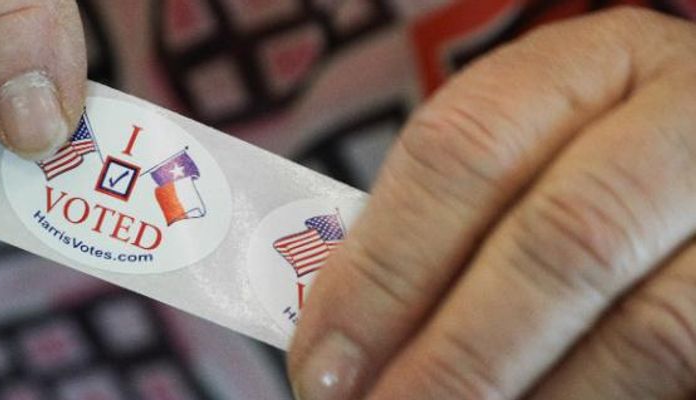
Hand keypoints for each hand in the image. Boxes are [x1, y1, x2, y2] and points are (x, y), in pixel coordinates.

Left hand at [288, 7, 695, 399]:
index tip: (320, 363)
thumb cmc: (589, 175)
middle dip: (454, 354)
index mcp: (595, 63)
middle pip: (560, 240)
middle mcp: (689, 120)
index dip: (381, 268)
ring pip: (649, 329)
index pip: (463, 149)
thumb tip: (338, 344)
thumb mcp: (528, 161)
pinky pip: (689, 374)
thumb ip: (446, 228)